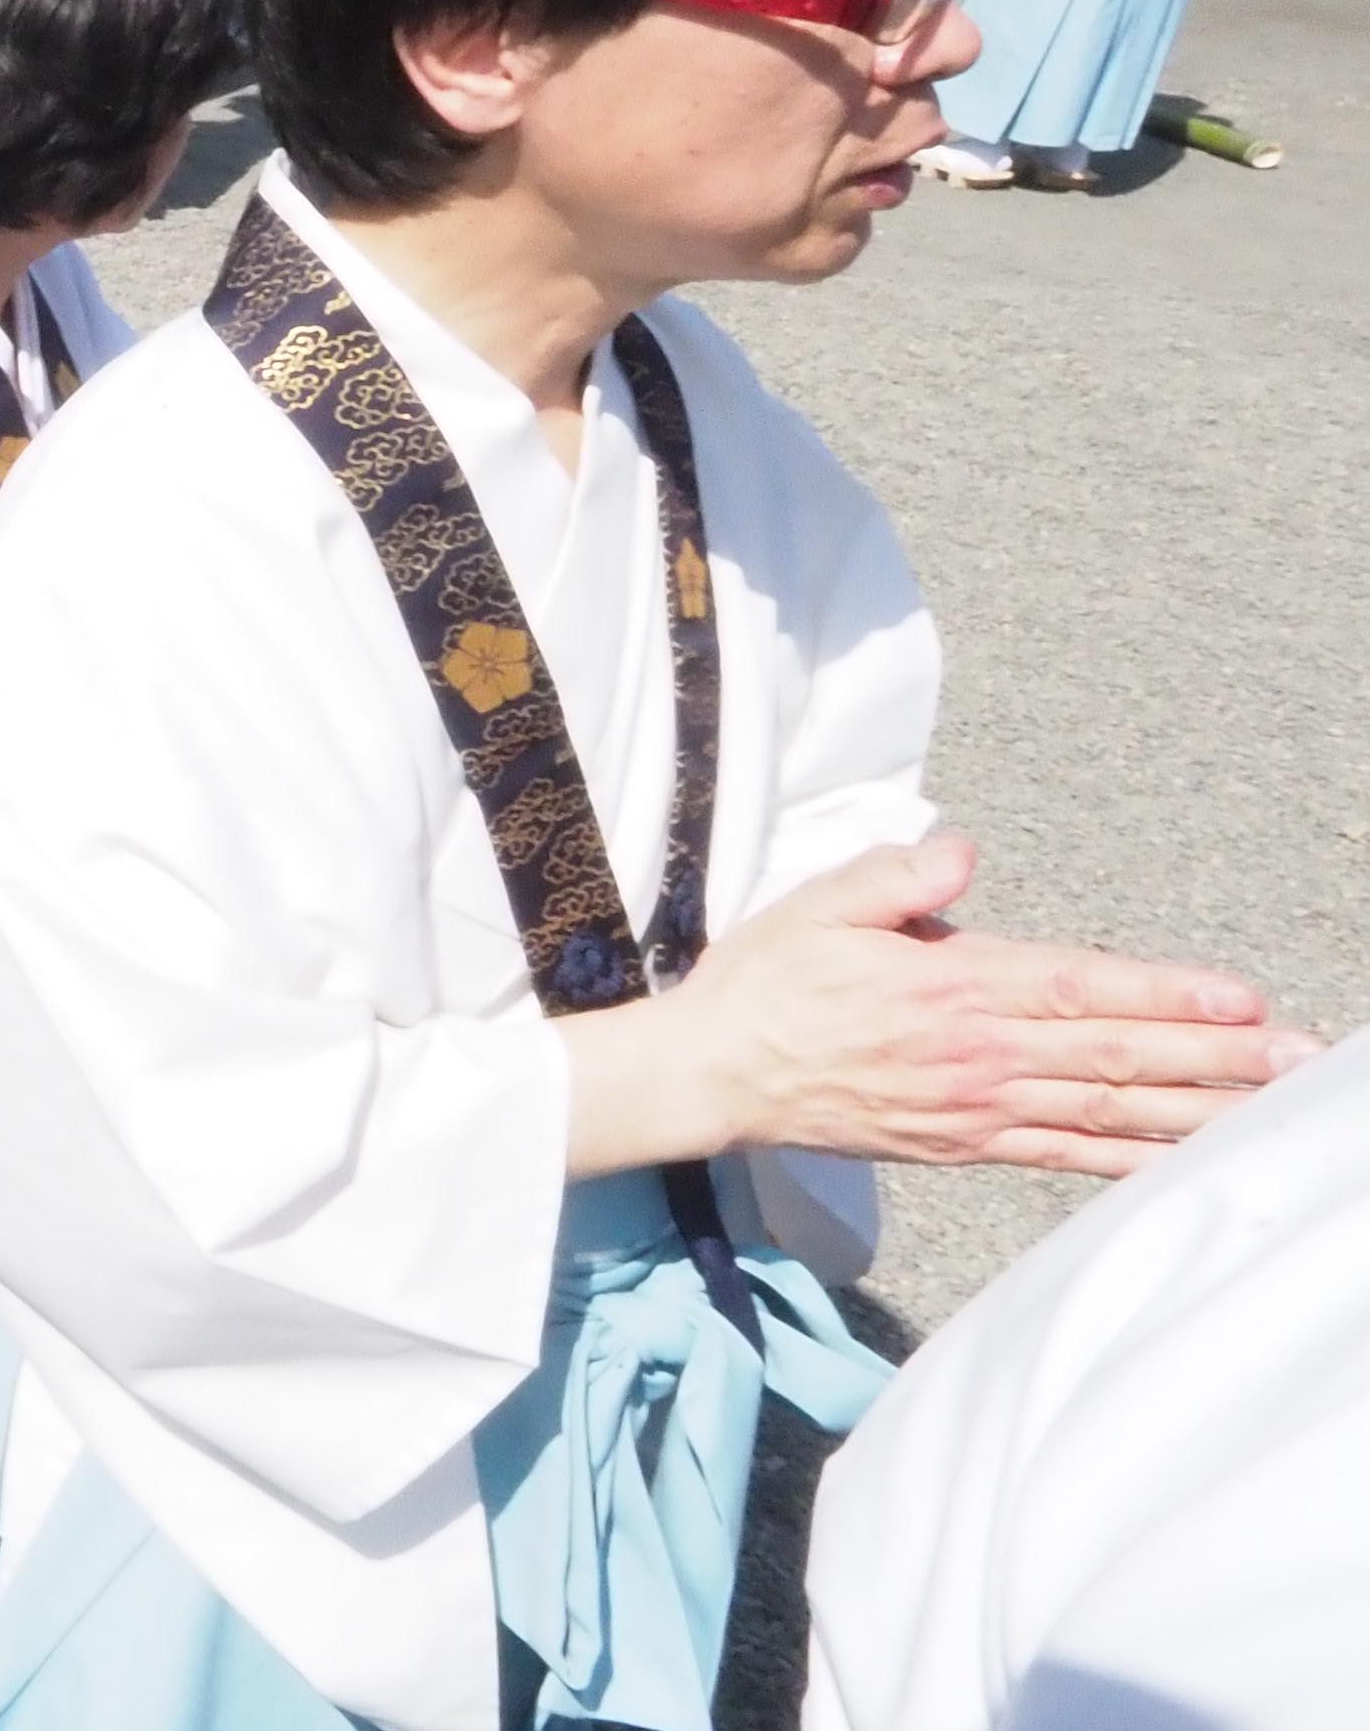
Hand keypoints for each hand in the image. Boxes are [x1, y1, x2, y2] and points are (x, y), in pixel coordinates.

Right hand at [565, 836, 1308, 1179]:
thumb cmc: (766, 984)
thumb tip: (959, 855)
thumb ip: (895, 878)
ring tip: (1269, 1104)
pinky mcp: (965, 1146)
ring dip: (1197, 1109)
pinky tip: (1183, 1155)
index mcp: (950, 987)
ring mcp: (976, 1110)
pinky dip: (1131, 1158)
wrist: (714, 1076)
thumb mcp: (819, 905)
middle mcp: (977, 1056)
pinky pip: (1065, 1155)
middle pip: (1117, 1057)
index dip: (1166, 996)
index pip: (1081, 990)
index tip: (1241, 1000)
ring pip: (1107, 1111)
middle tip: (1297, 1059)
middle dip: (1216, 1057)